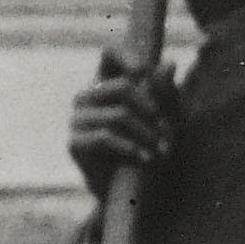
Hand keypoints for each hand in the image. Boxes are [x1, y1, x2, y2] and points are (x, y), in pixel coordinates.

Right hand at [67, 53, 183, 194]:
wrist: (131, 190)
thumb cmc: (151, 147)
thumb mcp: (167, 120)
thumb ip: (166, 93)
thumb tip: (169, 63)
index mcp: (108, 83)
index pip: (110, 53)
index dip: (126, 56)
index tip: (144, 72)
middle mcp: (88, 96)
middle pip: (122, 86)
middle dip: (151, 108)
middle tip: (168, 129)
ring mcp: (78, 118)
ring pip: (118, 115)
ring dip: (147, 134)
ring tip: (163, 151)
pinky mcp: (75, 142)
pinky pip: (105, 137)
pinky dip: (131, 148)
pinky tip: (145, 159)